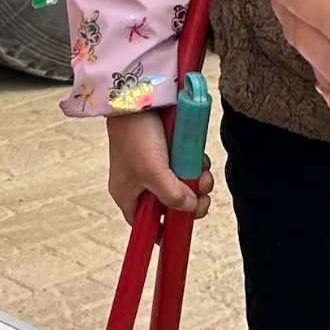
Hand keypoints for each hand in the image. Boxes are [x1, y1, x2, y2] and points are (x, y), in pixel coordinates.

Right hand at [102, 108, 209, 224]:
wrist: (139, 97)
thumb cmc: (135, 135)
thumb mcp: (153, 173)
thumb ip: (172, 196)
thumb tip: (190, 207)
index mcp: (128, 194)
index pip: (145, 223)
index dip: (163, 230)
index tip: (180, 232)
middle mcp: (142, 183)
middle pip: (171, 204)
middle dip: (190, 201)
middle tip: (201, 196)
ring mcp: (157, 166)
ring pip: (184, 185)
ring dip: (197, 180)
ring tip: (201, 171)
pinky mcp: (170, 151)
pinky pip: (188, 165)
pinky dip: (196, 163)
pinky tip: (198, 156)